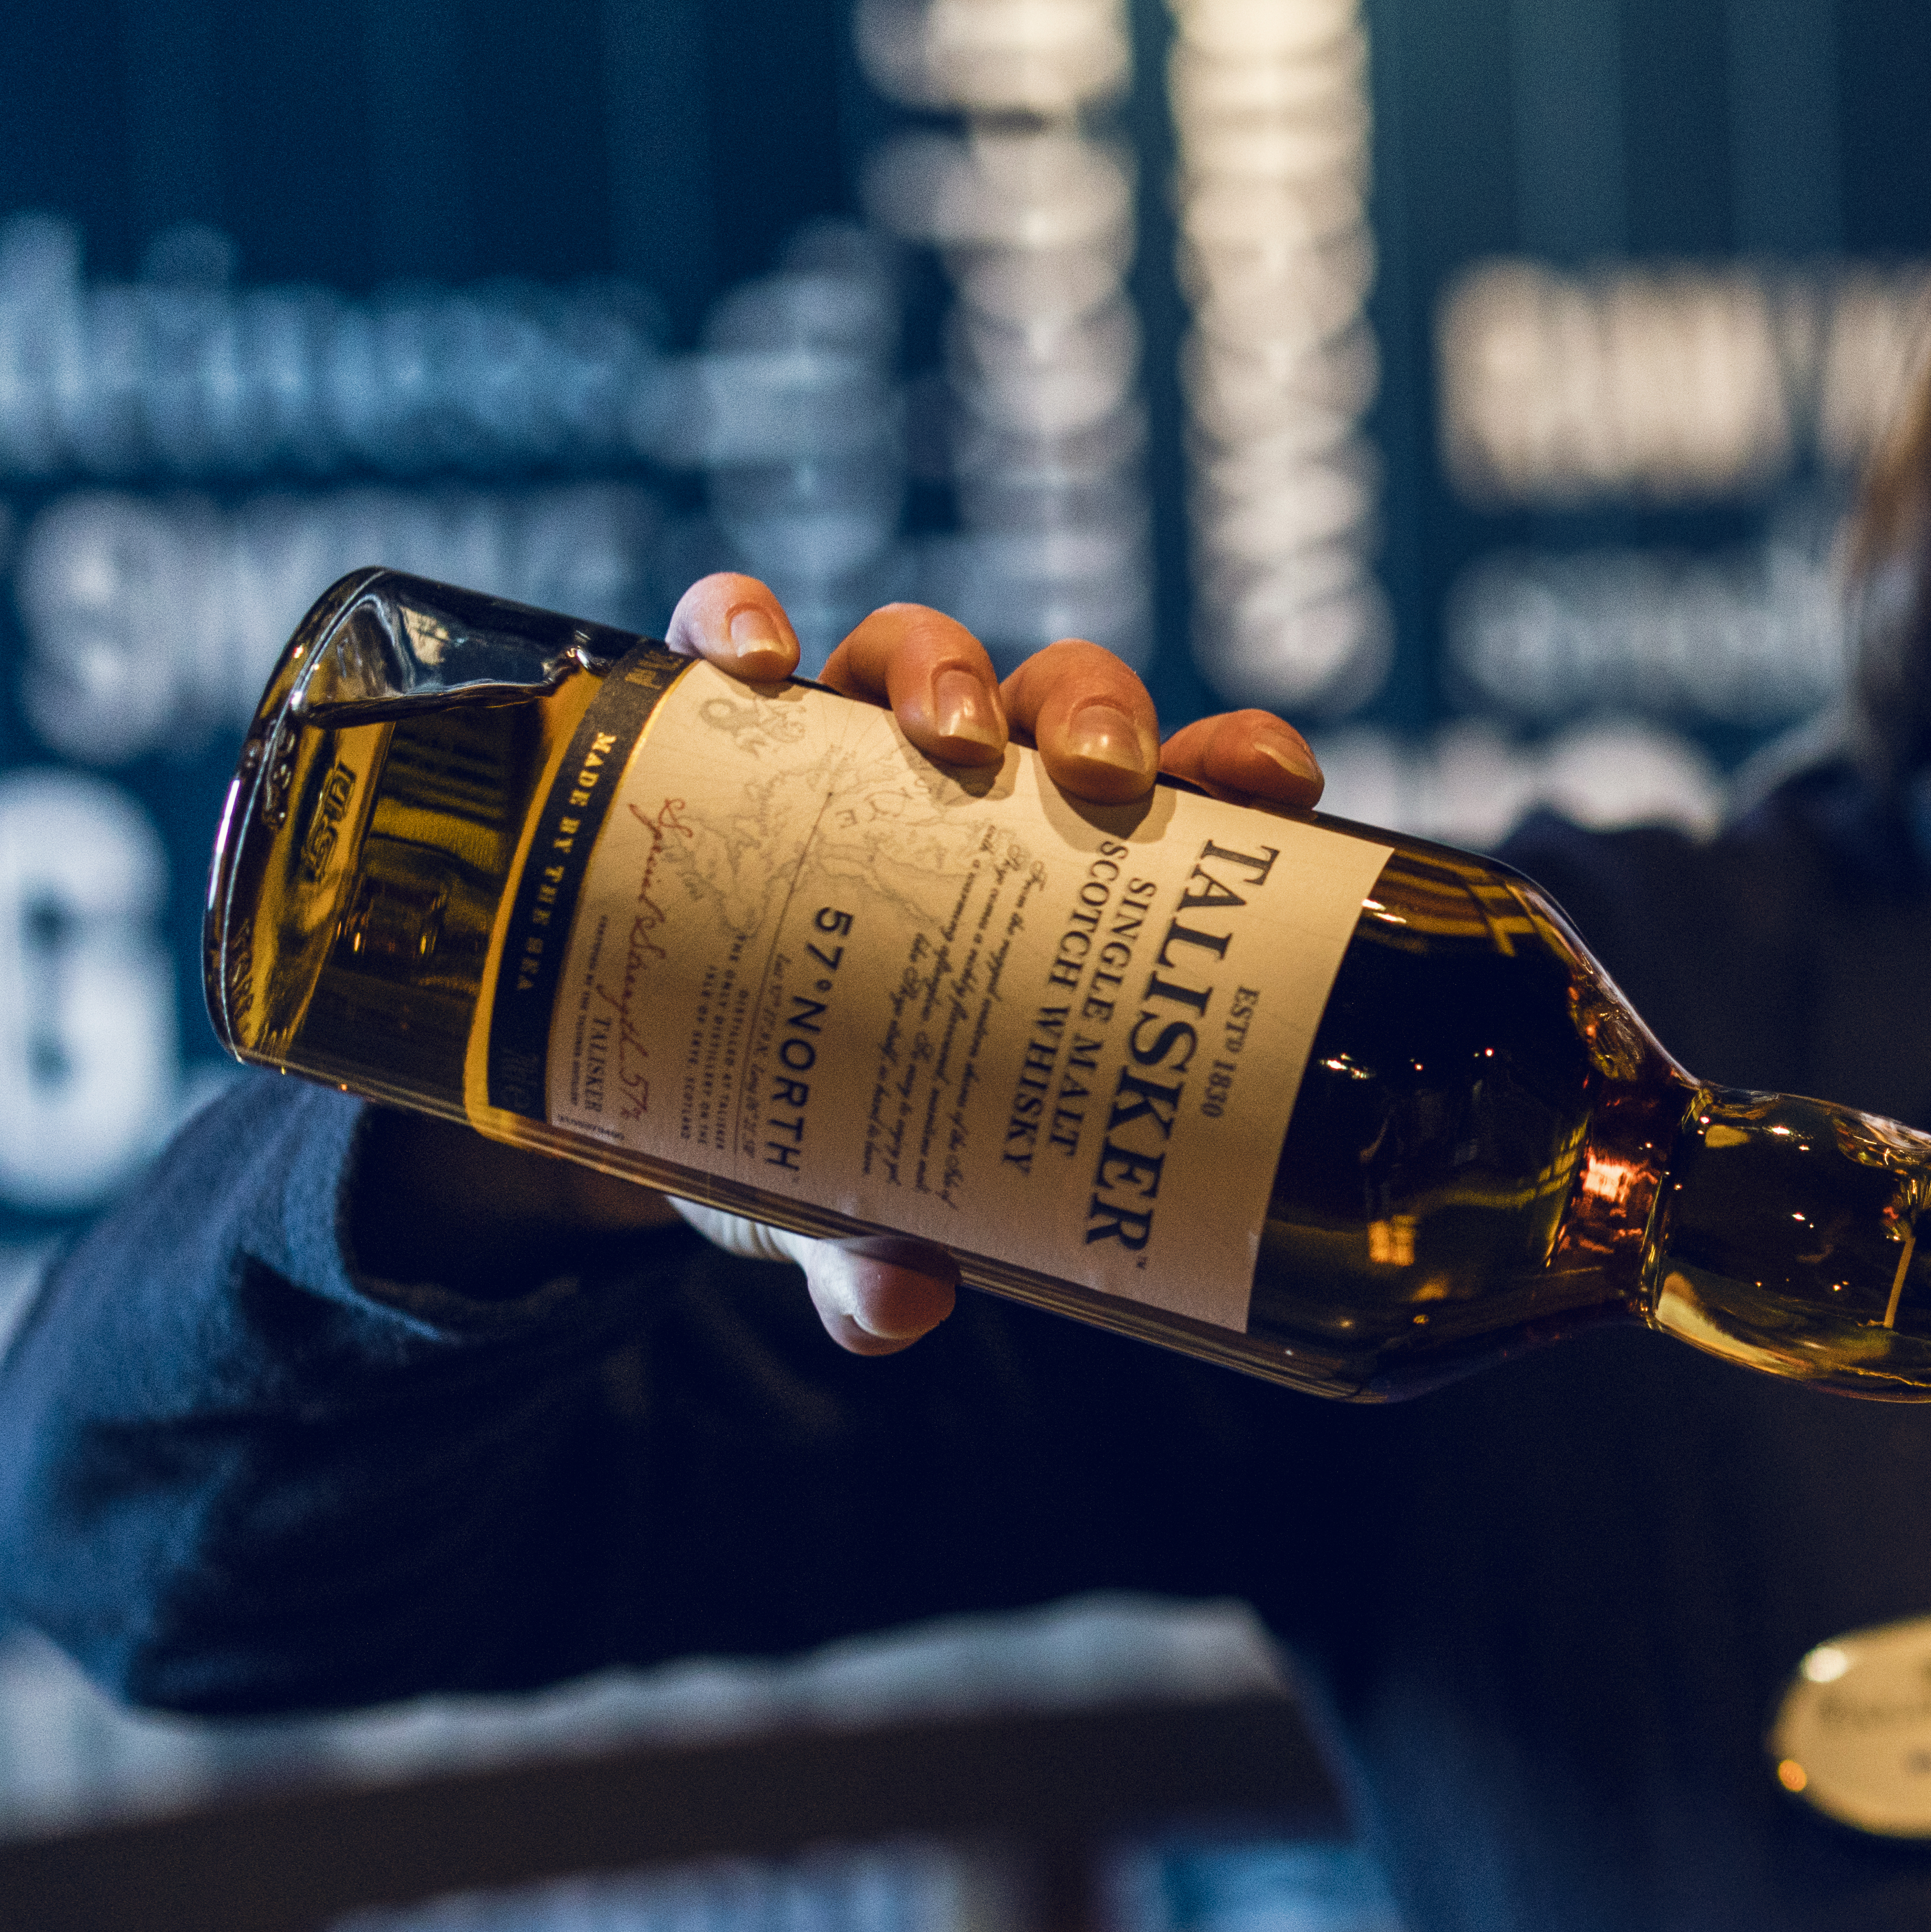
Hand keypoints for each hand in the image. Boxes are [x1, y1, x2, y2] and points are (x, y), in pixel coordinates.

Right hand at [641, 574, 1331, 1354]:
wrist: (657, 1079)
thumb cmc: (813, 1117)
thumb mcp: (846, 1196)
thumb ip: (880, 1243)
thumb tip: (895, 1310)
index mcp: (1061, 876)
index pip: (1184, 785)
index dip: (1241, 761)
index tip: (1273, 779)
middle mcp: (977, 790)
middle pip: (1067, 699)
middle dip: (1095, 714)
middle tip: (1098, 779)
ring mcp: (851, 745)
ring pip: (925, 650)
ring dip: (943, 667)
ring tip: (942, 735)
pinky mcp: (722, 727)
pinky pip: (731, 636)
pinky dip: (738, 621)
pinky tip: (749, 663)